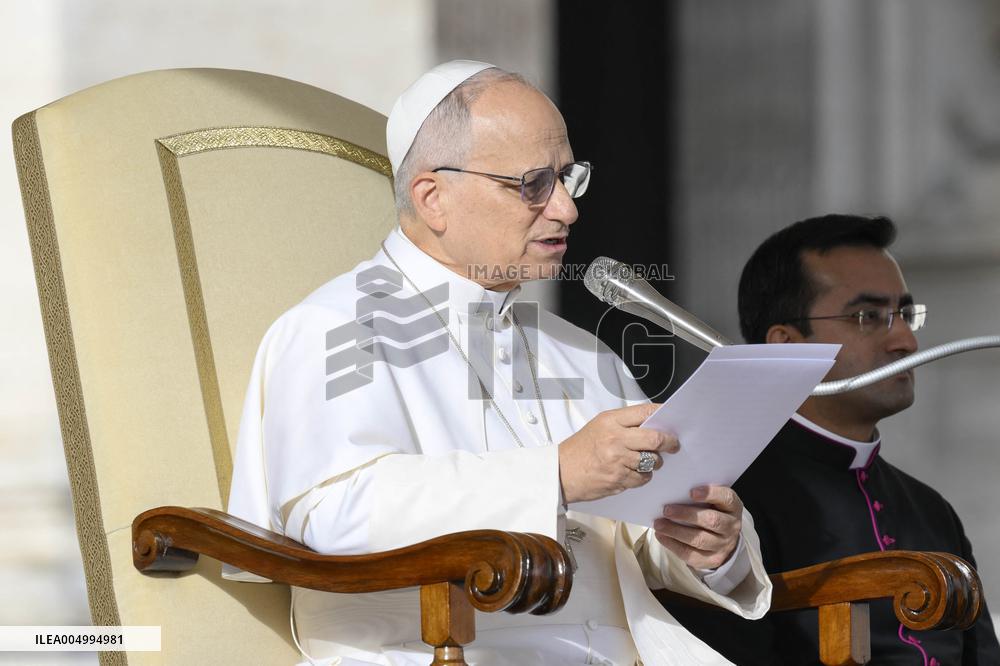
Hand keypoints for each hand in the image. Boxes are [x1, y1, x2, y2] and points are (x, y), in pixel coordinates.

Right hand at [558, 403, 678, 503]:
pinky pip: (643, 478)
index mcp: (611, 421)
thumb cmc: (580, 449)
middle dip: (670, 442)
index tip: (671, 419)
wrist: (561, 472)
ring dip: (655, 463)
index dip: (663, 414)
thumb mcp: (599, 426)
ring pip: (652, 461)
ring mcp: (617, 460)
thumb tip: (654, 424)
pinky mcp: (619, 479)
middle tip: (673, 445)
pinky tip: (633, 472)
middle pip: (655, 438)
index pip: (645, 412)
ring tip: (646, 461)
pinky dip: (643, 476)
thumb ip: (624, 423)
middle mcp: (615, 439)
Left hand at [653, 485, 742, 569]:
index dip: (710, 494)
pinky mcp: (712, 560)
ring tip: (659, 524)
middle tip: (666, 510)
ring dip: (676, 531)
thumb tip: (672, 492)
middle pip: (712, 520)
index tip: (691, 492)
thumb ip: (698, 495)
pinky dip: (673, 544)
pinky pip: (691, 554)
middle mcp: (731, 526)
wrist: (723, 539)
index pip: (727, 498)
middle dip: (686, 515)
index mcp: (733, 507)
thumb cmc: (711, 512)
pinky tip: (661, 536)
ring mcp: (723, 545)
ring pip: (699, 539)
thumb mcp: (712, 501)